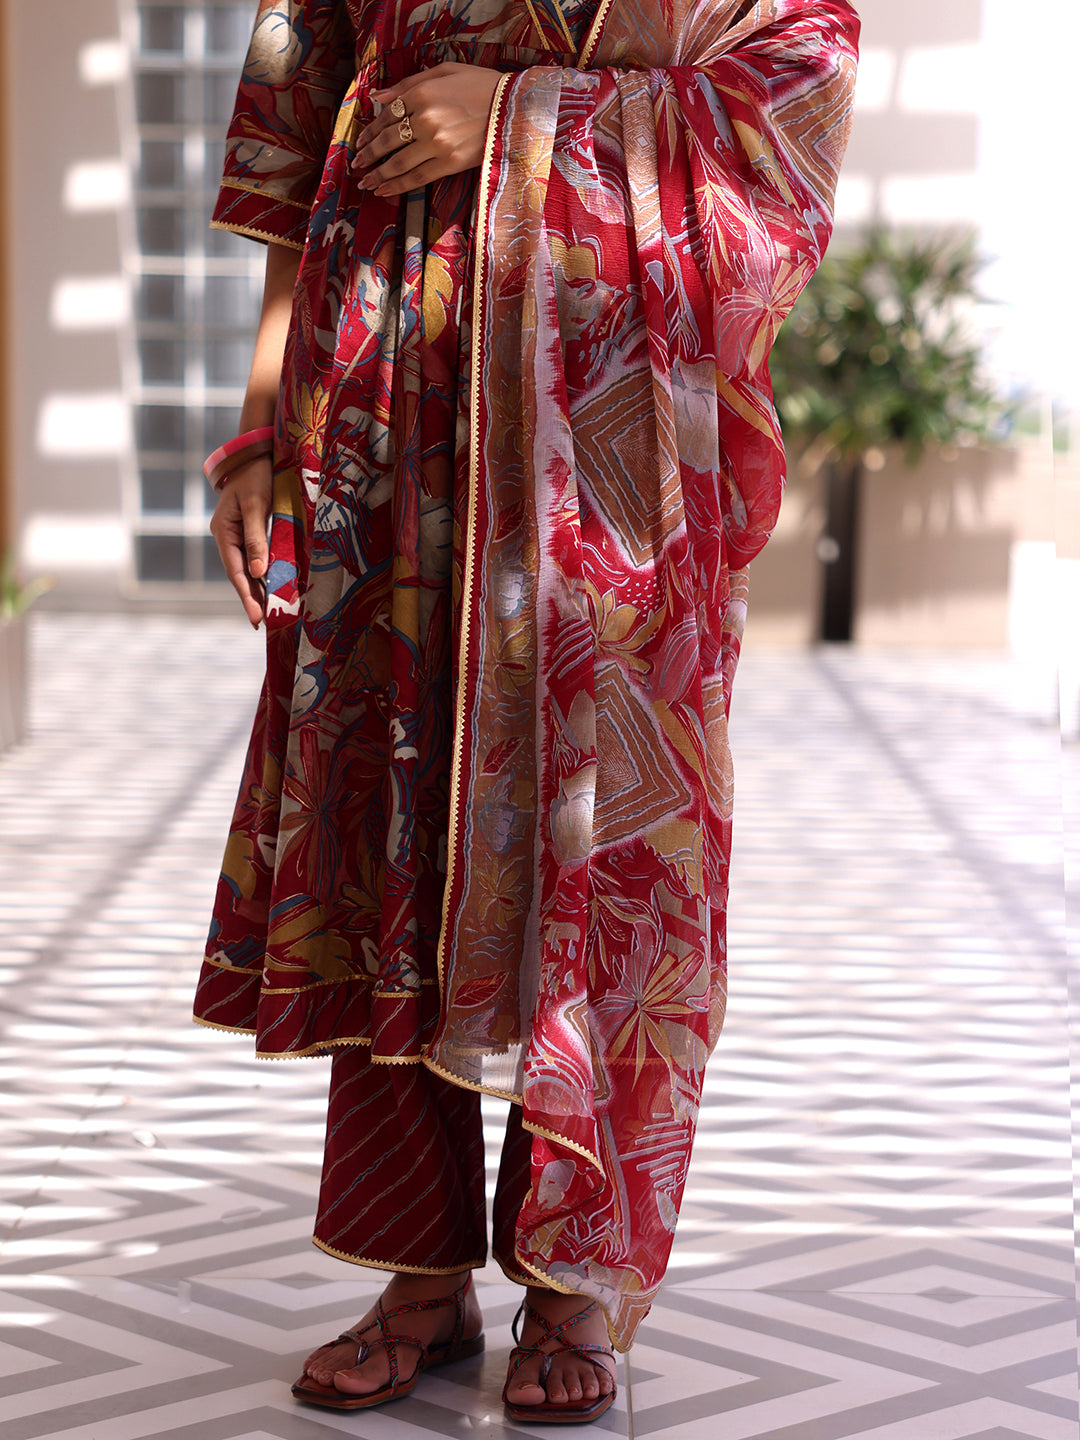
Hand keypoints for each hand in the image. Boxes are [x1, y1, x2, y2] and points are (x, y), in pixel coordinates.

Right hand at [209, 455, 271, 627]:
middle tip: (263, 625)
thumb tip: (258, 572)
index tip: (256, 618)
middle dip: (251, 599)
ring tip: (268, 613)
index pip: (236, 571)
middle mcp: (227, 537)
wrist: (255, 453)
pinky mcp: (248, 532)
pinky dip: (262, 574)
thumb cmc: (256, 475)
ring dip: (257, 590)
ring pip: (247, 569)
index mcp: (224, 532)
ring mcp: (235, 535)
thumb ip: (257, 538)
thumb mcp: (257, 505)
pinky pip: (254, 558)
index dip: (246, 596)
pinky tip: (270, 587)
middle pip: (239, 574)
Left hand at [354, 62, 502, 197]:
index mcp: (421, 93)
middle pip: (388, 141)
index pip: (386, 116)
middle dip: (368, 155)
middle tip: (356, 164)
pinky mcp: (449, 163)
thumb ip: (407, 84)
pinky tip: (383, 190)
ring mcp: (436, 143)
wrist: (514, 106)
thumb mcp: (443, 72)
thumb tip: (376, 97)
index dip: (371, 131)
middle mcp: (425, 119)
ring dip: (378, 174)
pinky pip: (417, 177)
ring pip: (398, 163)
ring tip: (365, 182)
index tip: (361, 142)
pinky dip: (397, 185)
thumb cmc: (480, 85)